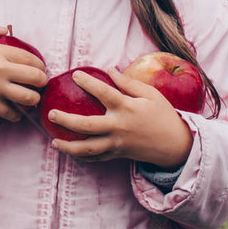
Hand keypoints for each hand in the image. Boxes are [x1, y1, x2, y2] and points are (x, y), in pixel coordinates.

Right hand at [0, 22, 47, 121]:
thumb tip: (5, 28)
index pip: (31, 58)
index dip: (41, 64)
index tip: (40, 68)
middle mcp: (2, 71)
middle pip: (36, 78)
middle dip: (43, 81)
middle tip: (40, 83)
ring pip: (29, 98)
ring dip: (34, 99)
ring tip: (31, 97)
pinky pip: (14, 114)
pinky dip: (18, 114)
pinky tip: (16, 109)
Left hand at [47, 68, 193, 167]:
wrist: (176, 145)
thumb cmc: (163, 116)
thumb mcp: (151, 95)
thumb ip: (128, 83)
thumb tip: (110, 70)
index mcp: (127, 108)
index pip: (104, 93)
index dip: (89, 83)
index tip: (76, 75)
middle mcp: (119, 127)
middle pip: (88, 126)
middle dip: (67, 121)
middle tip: (51, 114)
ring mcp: (117, 144)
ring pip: (88, 149)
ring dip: (69, 147)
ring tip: (54, 142)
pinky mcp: (117, 154)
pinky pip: (96, 158)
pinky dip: (81, 156)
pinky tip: (69, 151)